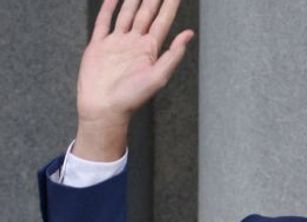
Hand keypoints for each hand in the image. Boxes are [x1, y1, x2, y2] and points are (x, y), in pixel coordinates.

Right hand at [74, 0, 192, 160]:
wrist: (104, 108)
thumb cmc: (132, 98)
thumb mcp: (158, 77)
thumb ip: (173, 55)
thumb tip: (189, 34)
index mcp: (150, 49)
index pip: (163, 21)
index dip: (169, 5)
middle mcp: (134, 43)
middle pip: (145, 14)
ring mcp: (116, 43)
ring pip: (126, 14)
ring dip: (132, 0)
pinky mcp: (99, 46)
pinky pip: (104, 23)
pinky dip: (108, 9)